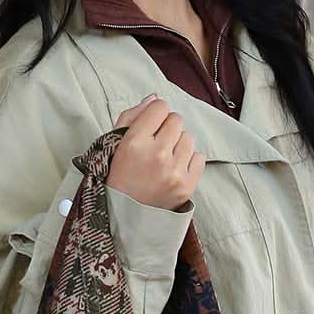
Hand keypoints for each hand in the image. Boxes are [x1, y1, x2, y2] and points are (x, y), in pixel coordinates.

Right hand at [107, 94, 204, 212]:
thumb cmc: (117, 176)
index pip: (160, 107)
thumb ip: (133, 116)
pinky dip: (188, 161)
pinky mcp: (187, 186)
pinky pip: (199, 157)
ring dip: (178, 144)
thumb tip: (156, 98)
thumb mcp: (115, 143)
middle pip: (176, 120)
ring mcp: (174, 172)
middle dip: (167, 129)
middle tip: (156, 144)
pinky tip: (174, 169)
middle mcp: (156, 155)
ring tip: (165, 158)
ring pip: (189, 137)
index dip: (155, 114)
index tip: (150, 126)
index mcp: (134, 142)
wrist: (123, 216)